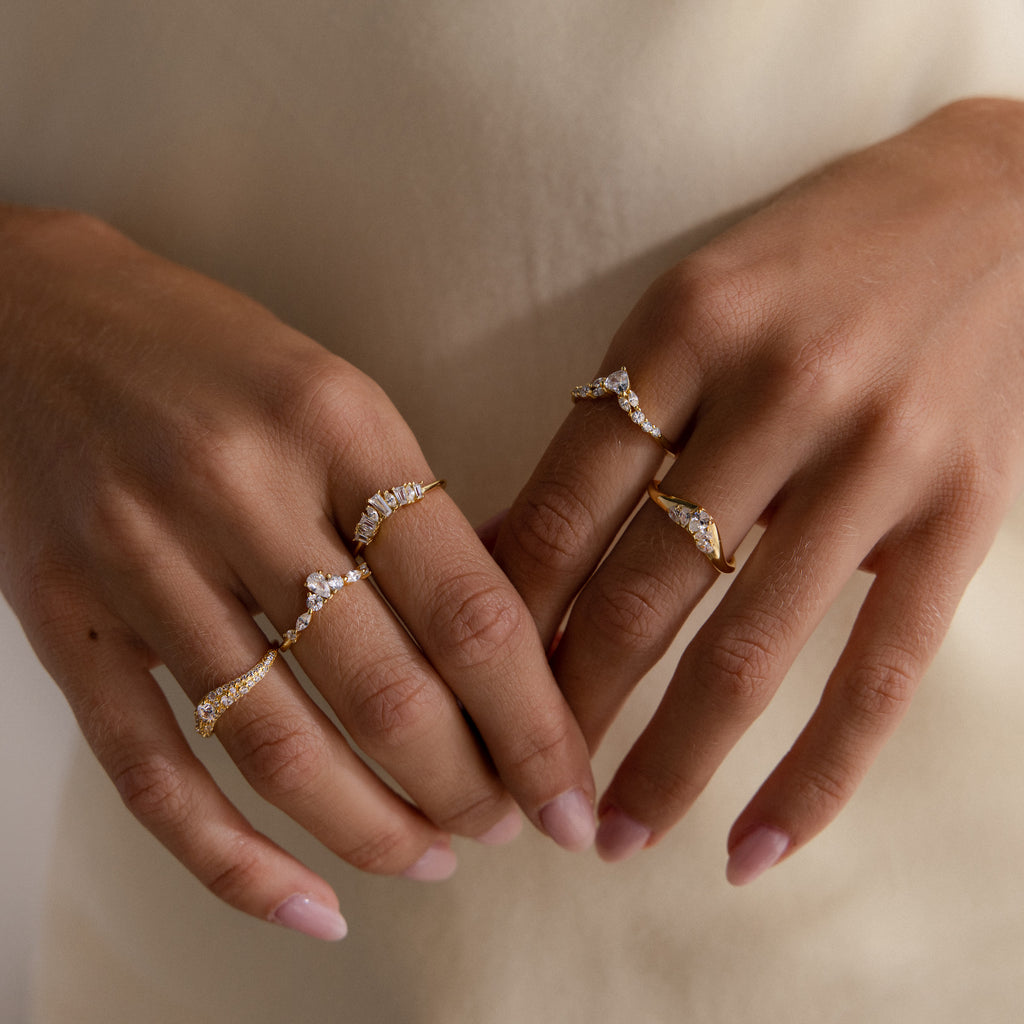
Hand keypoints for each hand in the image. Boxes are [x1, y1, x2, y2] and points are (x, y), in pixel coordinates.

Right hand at [0, 206, 594, 938]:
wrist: (30, 318)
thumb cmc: (211, 355)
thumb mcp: (337, 396)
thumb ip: (419, 514)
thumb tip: (515, 646)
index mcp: (337, 420)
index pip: (467, 604)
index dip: (536, 719)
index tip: (572, 788)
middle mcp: (240, 490)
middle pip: (385, 691)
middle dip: (468, 787)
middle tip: (511, 823)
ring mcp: (140, 559)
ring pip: (280, 746)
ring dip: (374, 830)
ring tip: (432, 858)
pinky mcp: (65, 620)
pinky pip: (151, 773)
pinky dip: (232, 862)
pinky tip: (308, 906)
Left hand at [494, 98, 1023, 882]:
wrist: (1000, 205)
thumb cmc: (815, 259)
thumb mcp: (693, 304)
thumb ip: (611, 423)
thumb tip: (499, 543)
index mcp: (687, 326)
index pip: (567, 500)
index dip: (507, 609)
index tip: (466, 685)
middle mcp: (780, 390)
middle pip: (643, 585)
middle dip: (570, 703)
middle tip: (520, 785)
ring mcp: (879, 457)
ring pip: (748, 646)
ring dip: (668, 760)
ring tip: (612, 835)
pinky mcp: (964, 514)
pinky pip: (879, 672)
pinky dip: (813, 776)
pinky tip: (751, 848)